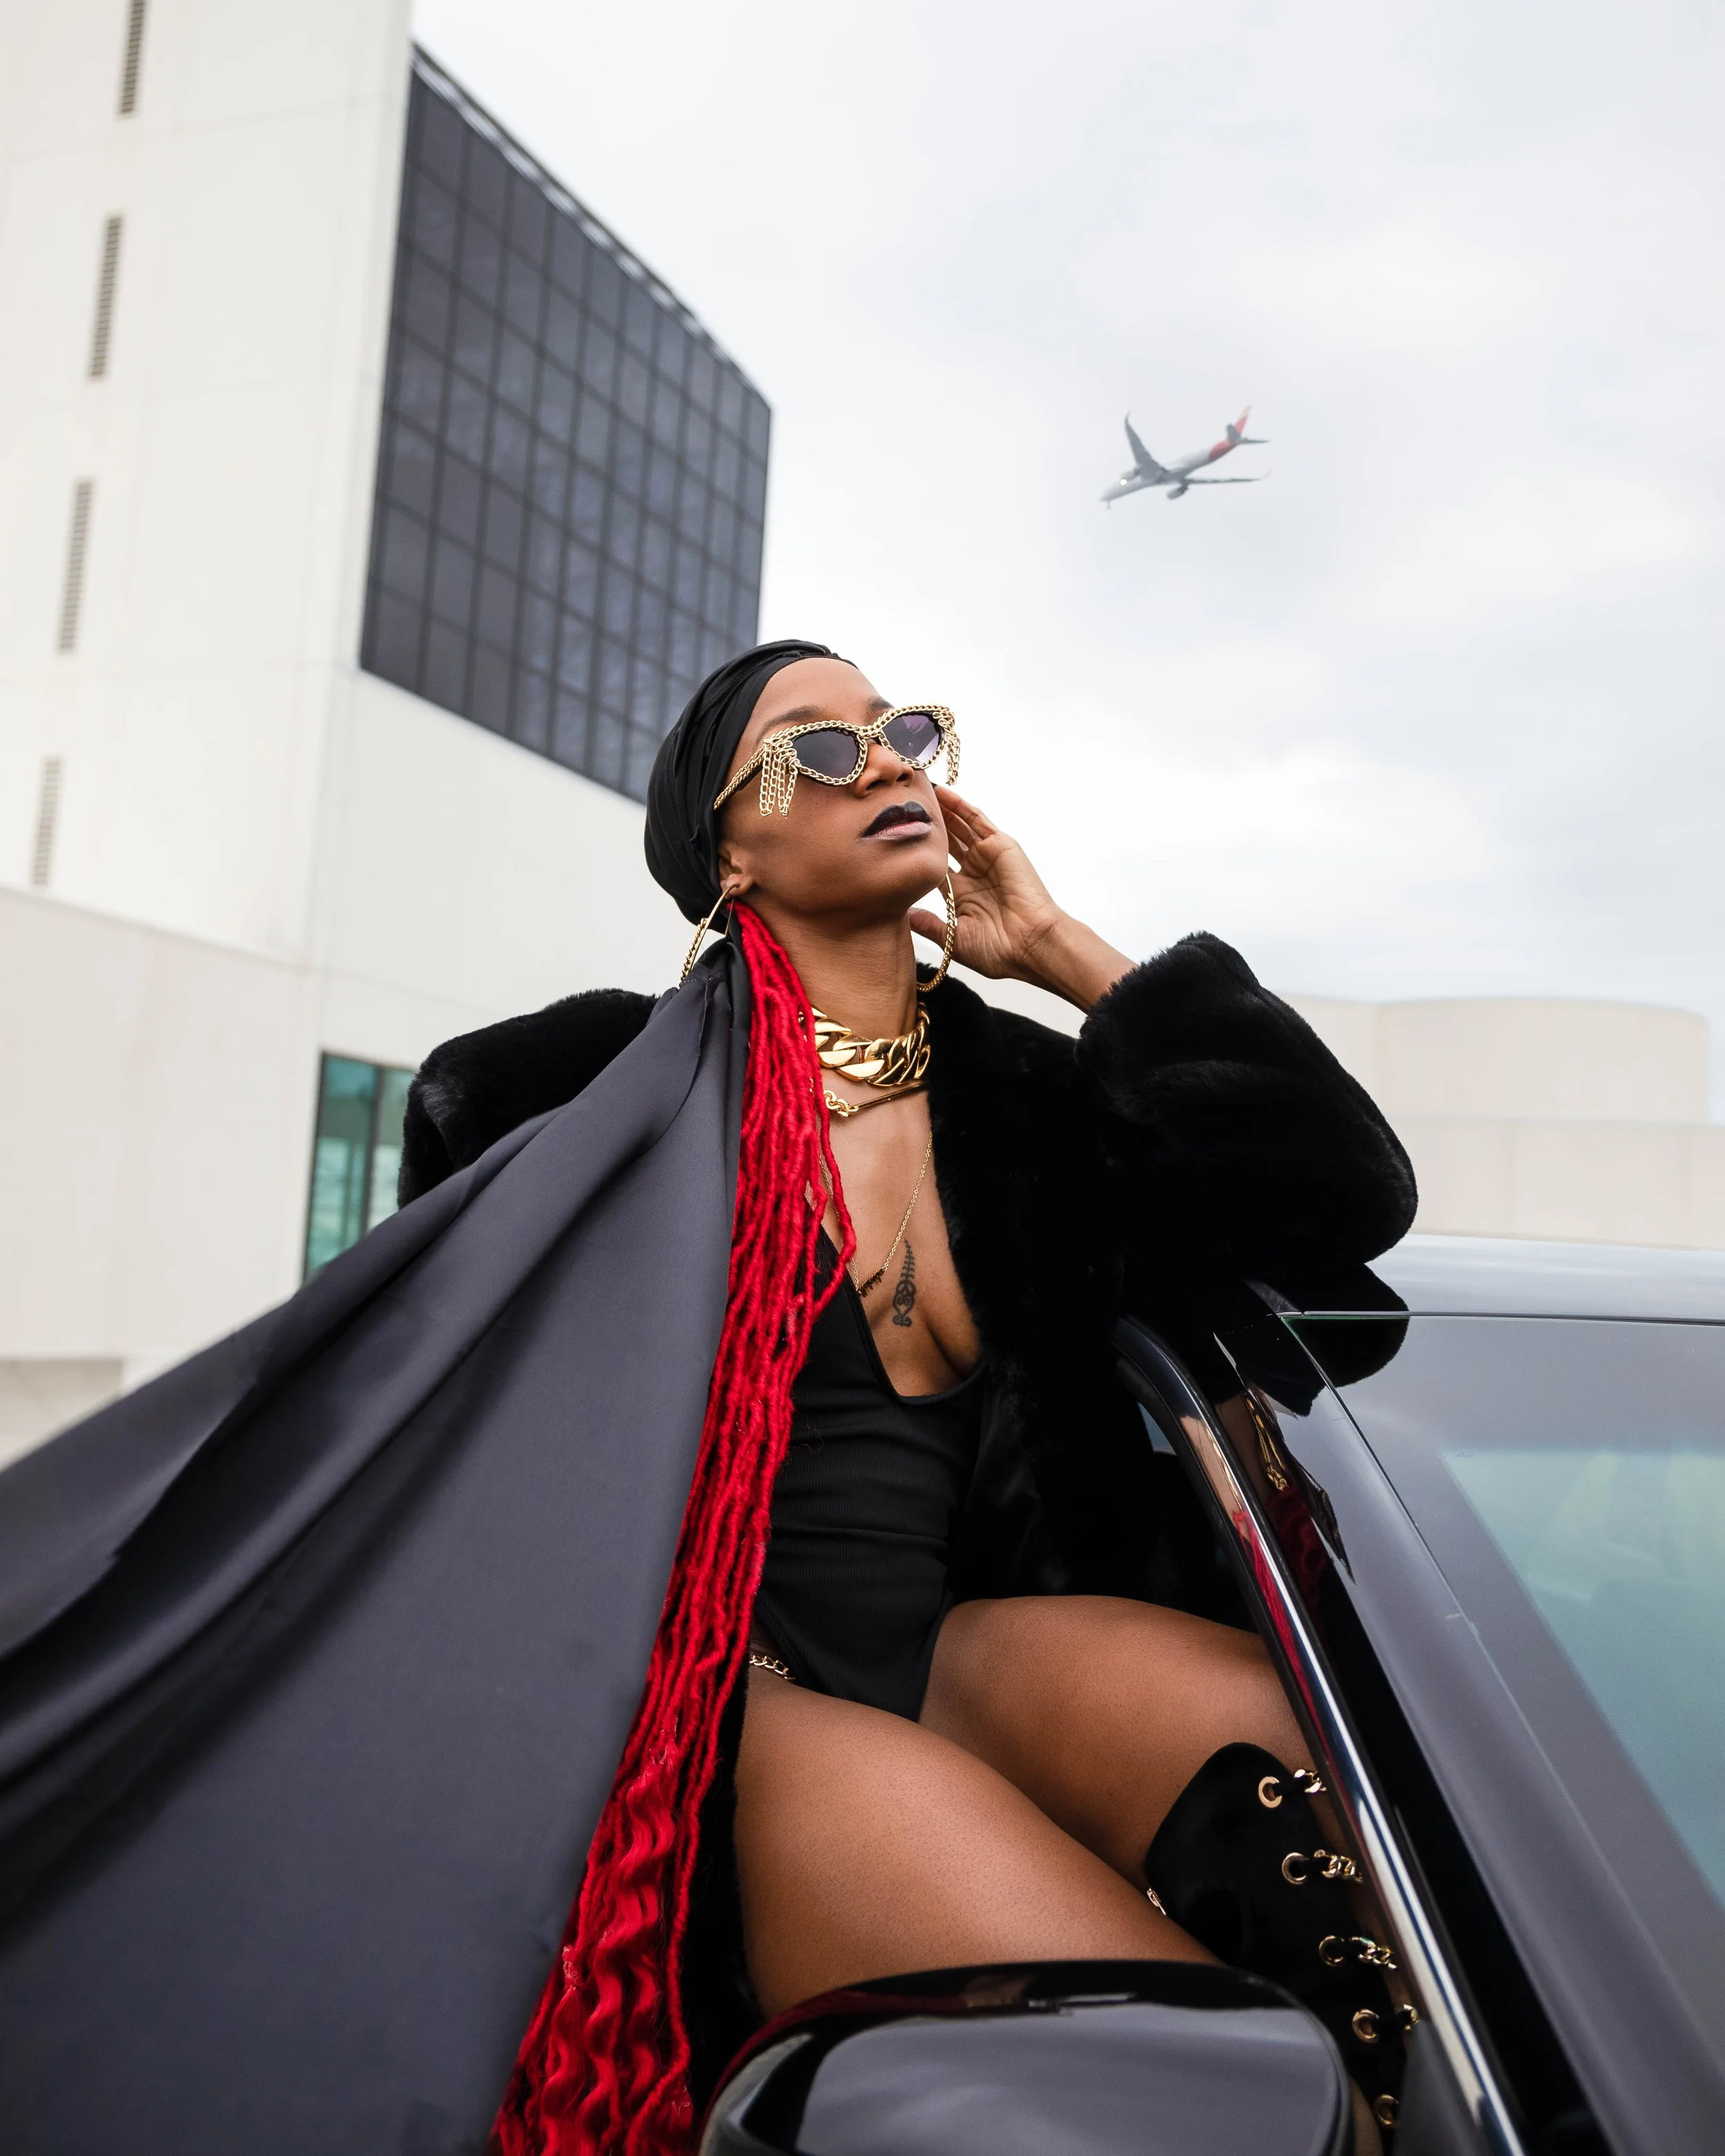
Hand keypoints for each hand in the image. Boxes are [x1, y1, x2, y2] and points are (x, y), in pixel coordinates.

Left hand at [909, 787, 1134, 1012]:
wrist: (1032, 945)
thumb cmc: (999, 950)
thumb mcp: (954, 938)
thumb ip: (929, 924)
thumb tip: (902, 915)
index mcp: (962, 896)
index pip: (934, 867)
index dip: (917, 853)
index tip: (892, 840)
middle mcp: (974, 873)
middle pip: (946, 842)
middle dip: (928, 826)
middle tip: (903, 806)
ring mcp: (988, 857)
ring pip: (960, 827)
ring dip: (941, 809)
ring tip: (918, 791)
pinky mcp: (1002, 846)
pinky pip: (978, 820)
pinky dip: (961, 806)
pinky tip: (942, 792)